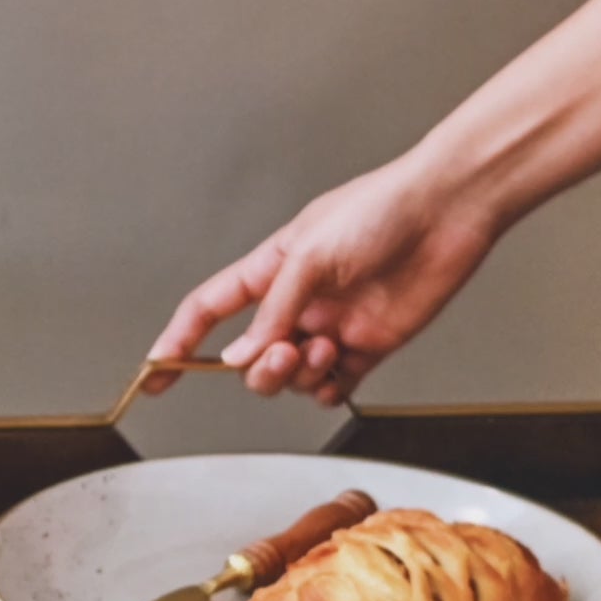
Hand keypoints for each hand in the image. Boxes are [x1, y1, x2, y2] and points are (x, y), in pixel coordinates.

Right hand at [147, 147, 495, 401]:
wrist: (447, 213)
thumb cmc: (381, 211)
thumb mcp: (310, 255)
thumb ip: (272, 311)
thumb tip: (237, 356)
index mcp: (274, 268)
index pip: (210, 310)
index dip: (178, 342)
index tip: (153, 373)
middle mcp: (299, 301)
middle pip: (252, 356)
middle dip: (259, 366)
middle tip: (284, 353)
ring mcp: (332, 326)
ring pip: (291, 375)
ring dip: (297, 373)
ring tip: (324, 348)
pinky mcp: (369, 346)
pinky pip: (332, 386)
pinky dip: (326, 389)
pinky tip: (336, 372)